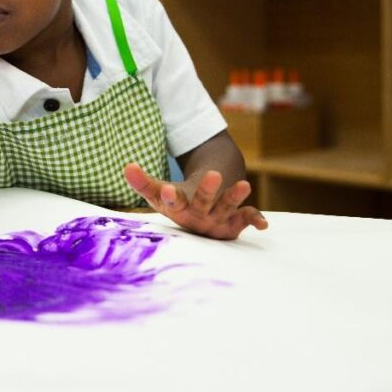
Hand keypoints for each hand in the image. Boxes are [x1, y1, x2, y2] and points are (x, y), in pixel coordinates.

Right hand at [124, 163, 266, 239]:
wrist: (199, 216)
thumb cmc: (177, 201)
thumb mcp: (159, 192)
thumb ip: (143, 182)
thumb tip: (127, 166)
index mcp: (177, 209)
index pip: (171, 203)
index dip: (169, 197)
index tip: (166, 190)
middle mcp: (196, 218)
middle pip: (202, 205)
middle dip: (208, 192)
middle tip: (214, 175)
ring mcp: (216, 222)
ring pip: (226, 209)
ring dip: (234, 198)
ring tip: (244, 184)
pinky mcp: (234, 223)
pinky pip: (245, 219)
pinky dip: (254, 220)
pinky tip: (263, 224)